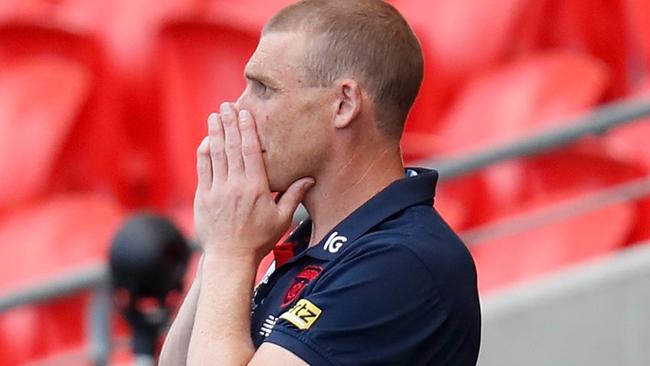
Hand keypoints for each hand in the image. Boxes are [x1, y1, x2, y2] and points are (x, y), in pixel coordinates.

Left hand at [193, 102, 313, 263]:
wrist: (230, 258)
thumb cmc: (259, 239)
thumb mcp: (282, 219)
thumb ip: (294, 196)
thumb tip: (309, 178)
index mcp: (256, 188)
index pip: (251, 151)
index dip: (247, 129)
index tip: (245, 113)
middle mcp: (235, 186)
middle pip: (232, 147)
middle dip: (229, 123)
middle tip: (227, 106)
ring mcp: (217, 190)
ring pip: (215, 154)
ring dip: (215, 133)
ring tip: (215, 116)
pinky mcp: (203, 197)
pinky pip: (202, 169)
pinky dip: (204, 152)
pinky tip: (206, 140)